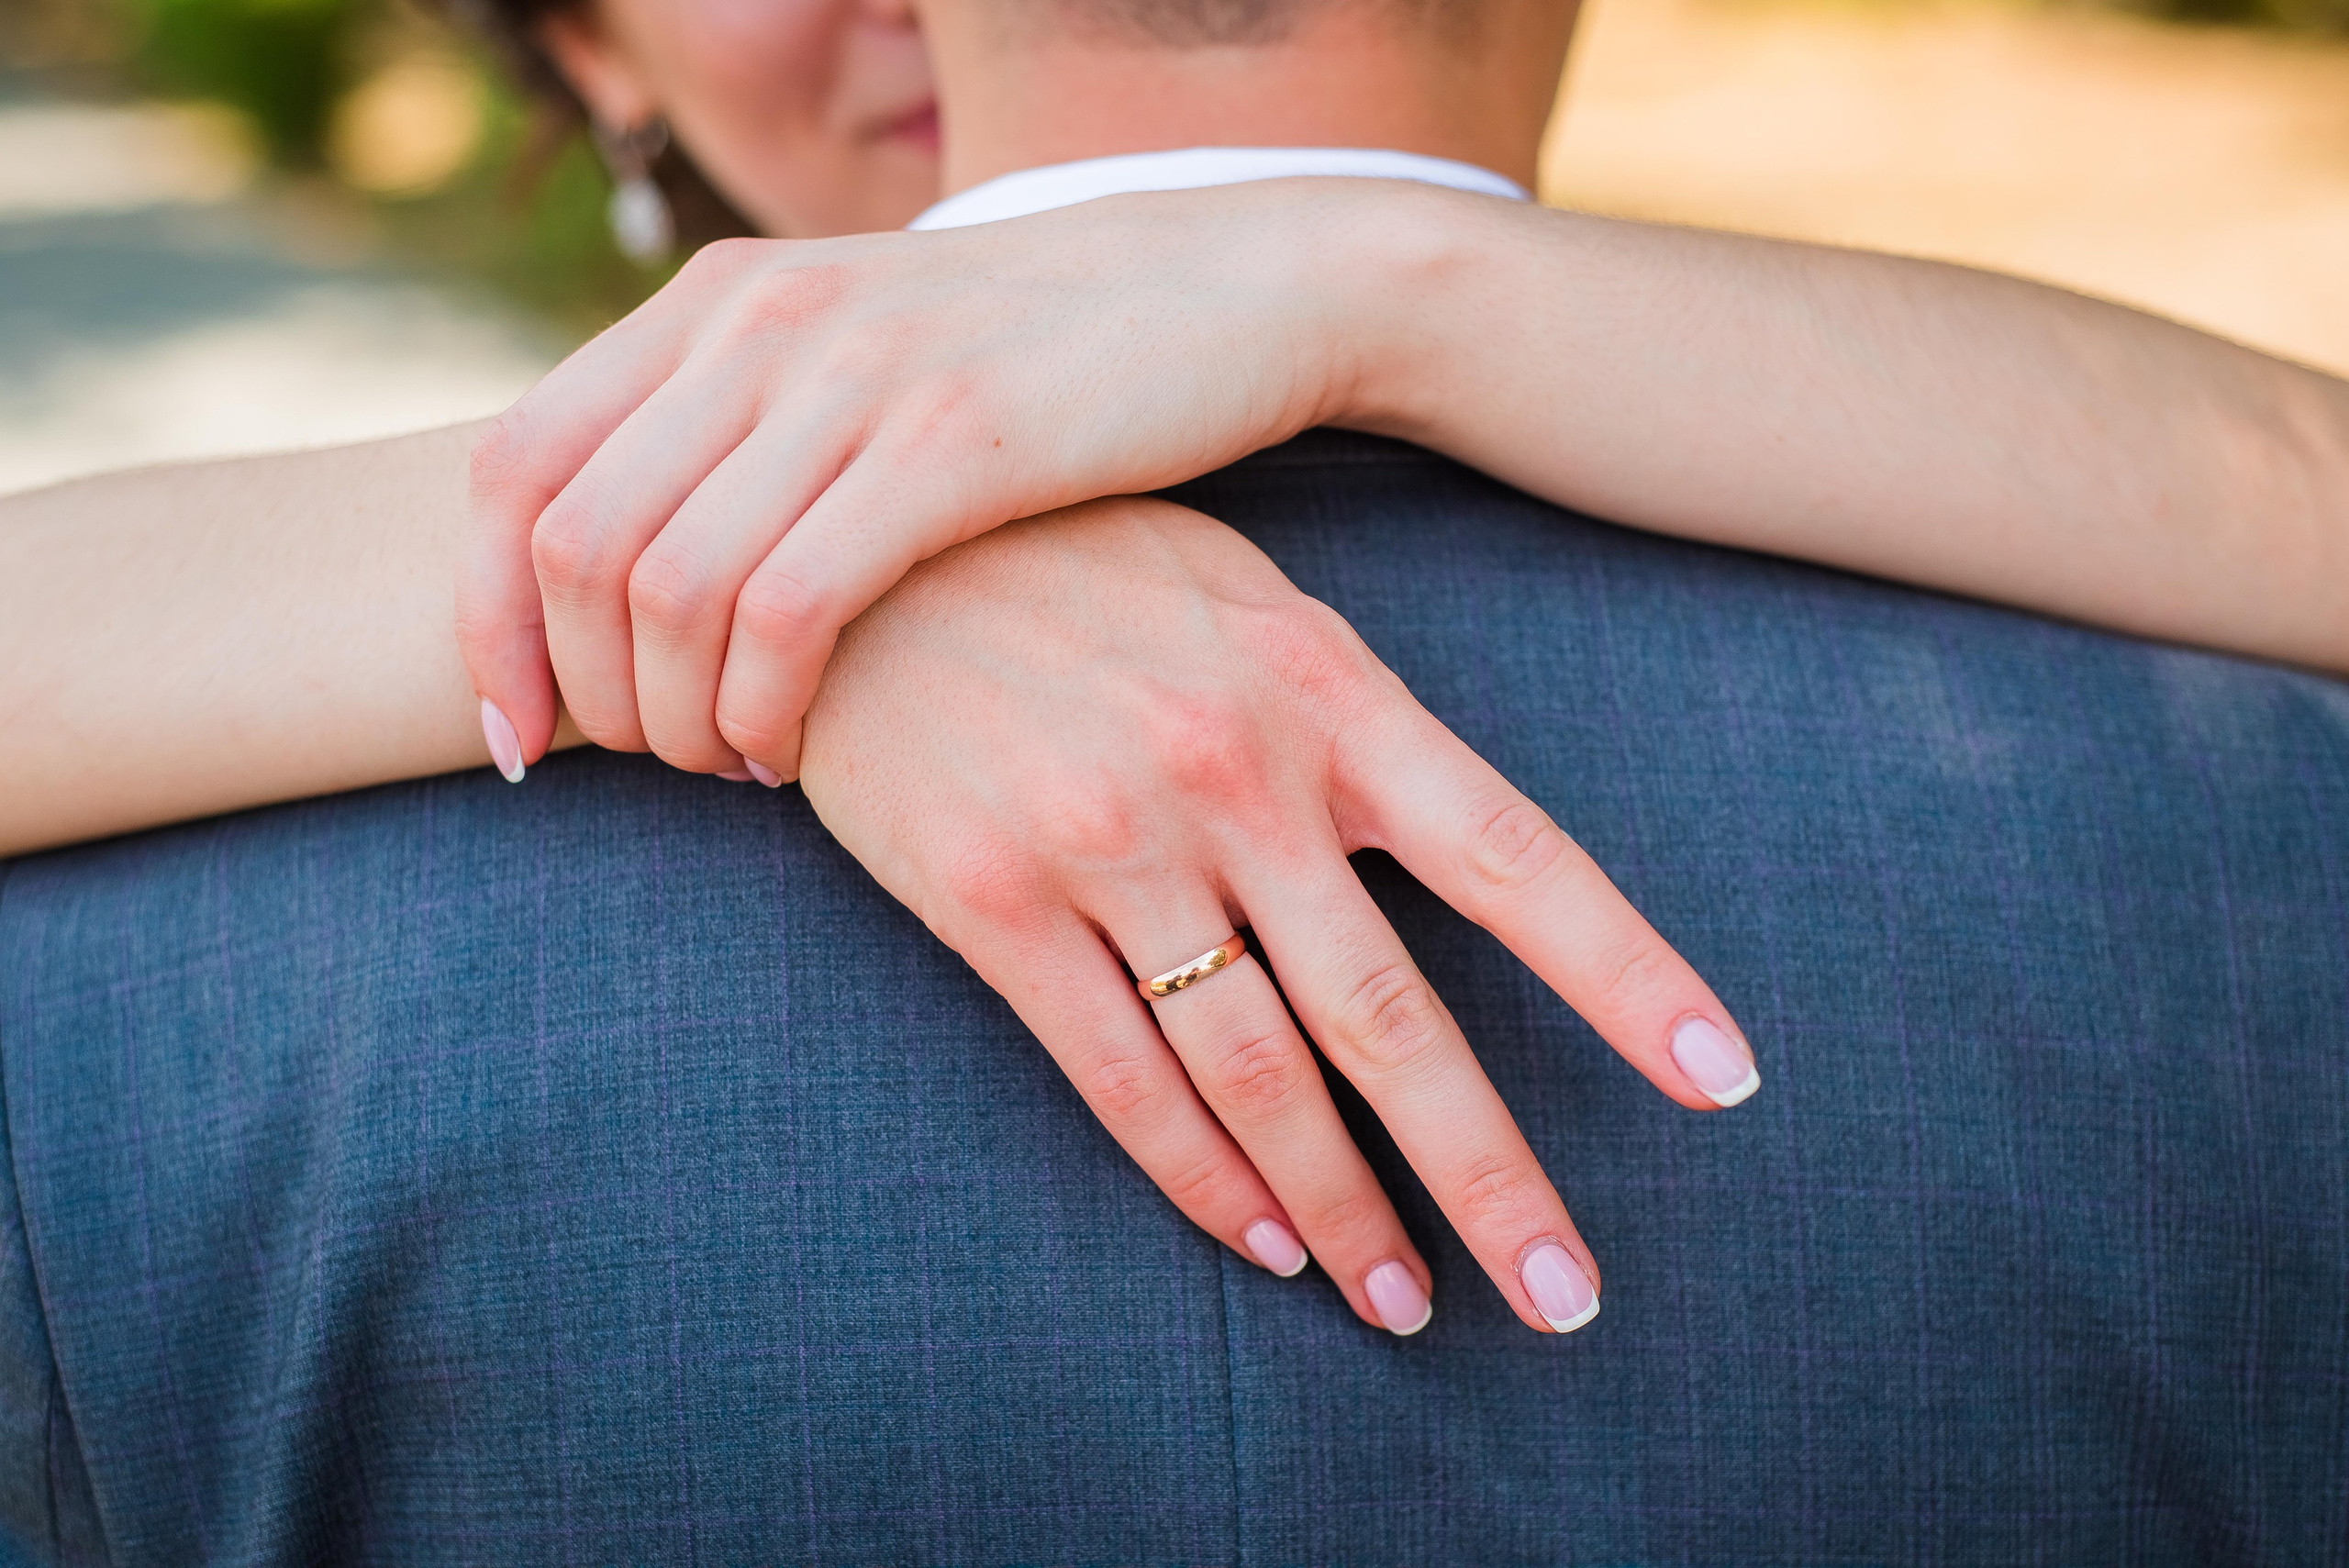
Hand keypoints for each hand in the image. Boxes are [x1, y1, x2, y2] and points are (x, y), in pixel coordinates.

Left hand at [457, 179, 1416, 782]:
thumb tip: (621, 572)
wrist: (1224, 289)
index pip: (513, 467)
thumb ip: (735, 431)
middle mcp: (758, 321)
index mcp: (714, 301)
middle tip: (649, 765)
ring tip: (727, 764)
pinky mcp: (949, 445)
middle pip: (568, 542)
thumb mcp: (855, 361)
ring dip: (671, 716)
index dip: (481, 617)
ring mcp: (851, 377)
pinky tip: (790, 752)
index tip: (520, 733)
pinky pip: (786, 608)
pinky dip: (759, 707)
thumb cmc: (1034, 364)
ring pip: (666, 585)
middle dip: (584, 691)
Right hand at [794, 495, 1759, 1334]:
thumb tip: (1443, 836)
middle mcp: (1236, 776)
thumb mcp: (1243, 594)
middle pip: (1390, 1016)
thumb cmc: (1071, 553)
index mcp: (1327, 690)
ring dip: (1340, 1211)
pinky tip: (1260, 1243)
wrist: (849, 536)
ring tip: (1404, 1304)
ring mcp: (1111, 840)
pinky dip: (1196, 1178)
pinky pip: (1116, 1077)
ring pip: (1256, 1075)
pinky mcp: (994, 899)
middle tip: (1562, 1296)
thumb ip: (1343, 709)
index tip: (1723, 1082)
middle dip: (1487, 1173)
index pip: (1515, 857)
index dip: (1627, 978)